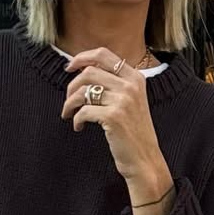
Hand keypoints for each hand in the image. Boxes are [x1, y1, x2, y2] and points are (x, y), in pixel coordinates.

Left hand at [62, 49, 168, 192]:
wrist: (145, 160)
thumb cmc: (134, 133)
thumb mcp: (131, 101)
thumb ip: (115, 84)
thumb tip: (84, 71)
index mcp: (135, 77)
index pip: (103, 54)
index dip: (82, 57)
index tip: (69, 67)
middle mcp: (130, 85)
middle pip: (89, 71)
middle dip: (72, 85)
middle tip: (68, 100)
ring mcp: (123, 100)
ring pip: (83, 91)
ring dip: (70, 103)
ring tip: (69, 114)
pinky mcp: (114, 117)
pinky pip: (84, 111)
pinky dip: (76, 119)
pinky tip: (79, 127)